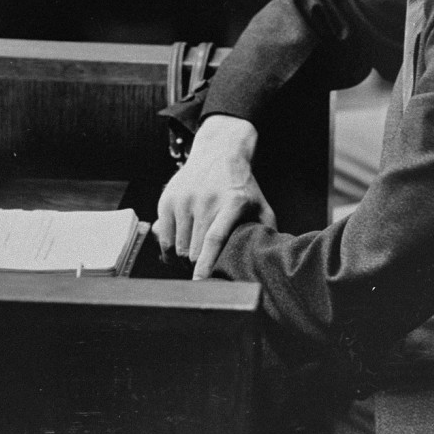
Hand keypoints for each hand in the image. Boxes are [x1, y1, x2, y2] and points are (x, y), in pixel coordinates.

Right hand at [155, 115, 275, 279]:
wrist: (218, 151)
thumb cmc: (241, 184)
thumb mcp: (260, 203)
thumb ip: (266, 229)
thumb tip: (270, 257)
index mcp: (231, 203)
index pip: (213, 239)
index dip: (206, 265)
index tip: (201, 283)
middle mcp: (205, 200)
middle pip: (193, 250)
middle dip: (198, 266)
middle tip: (206, 271)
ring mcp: (184, 199)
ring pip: (177, 246)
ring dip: (184, 258)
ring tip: (193, 258)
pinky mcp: (168, 199)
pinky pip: (163, 236)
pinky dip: (169, 248)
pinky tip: (180, 247)